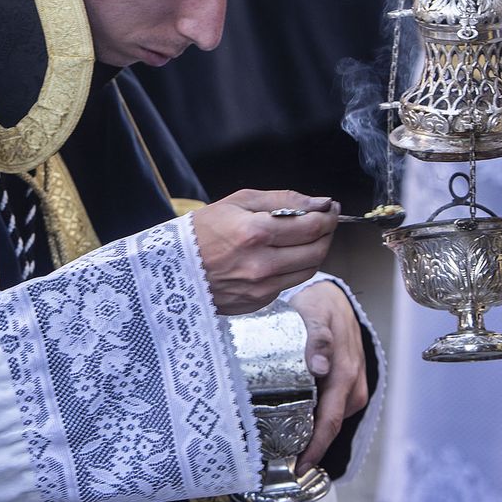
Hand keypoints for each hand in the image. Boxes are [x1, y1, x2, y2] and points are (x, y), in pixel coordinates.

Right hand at [190, 190, 338, 314]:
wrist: (172, 269)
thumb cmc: (202, 231)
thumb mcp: (238, 201)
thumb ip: (283, 199)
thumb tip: (320, 202)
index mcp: (256, 233)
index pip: (312, 226)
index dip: (328, 215)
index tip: (330, 208)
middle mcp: (262, 264)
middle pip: (318, 250)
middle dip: (327, 233)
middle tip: (323, 220)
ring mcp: (262, 287)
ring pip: (310, 269)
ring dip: (315, 251)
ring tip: (305, 237)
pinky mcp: (259, 302)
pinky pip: (289, 283)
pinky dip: (294, 267)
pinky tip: (281, 255)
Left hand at [289, 280, 369, 472]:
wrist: (335, 299)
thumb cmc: (321, 307)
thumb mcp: (315, 314)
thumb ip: (317, 337)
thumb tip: (320, 366)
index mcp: (344, 376)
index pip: (327, 423)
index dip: (313, 450)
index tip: (296, 469)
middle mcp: (353, 388)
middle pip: (328, 428)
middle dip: (308, 450)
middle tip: (280, 465)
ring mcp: (353, 389)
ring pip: (330, 420)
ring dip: (311, 434)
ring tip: (282, 447)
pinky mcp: (348, 388)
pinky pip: (332, 410)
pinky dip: (316, 419)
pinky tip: (295, 423)